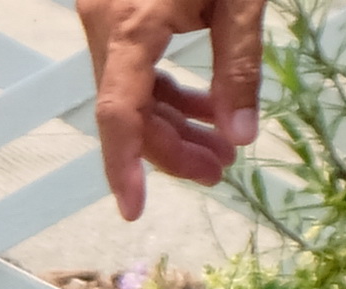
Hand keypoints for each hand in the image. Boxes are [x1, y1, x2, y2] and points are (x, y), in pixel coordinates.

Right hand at [81, 0, 264, 218]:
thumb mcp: (241, 2)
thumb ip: (239, 67)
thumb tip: (240, 137)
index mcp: (131, 26)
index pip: (118, 110)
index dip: (124, 166)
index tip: (134, 211)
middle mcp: (104, 27)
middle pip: (128, 109)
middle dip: (171, 148)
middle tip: (220, 171)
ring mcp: (106, 21)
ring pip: (130, 94)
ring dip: (173, 125)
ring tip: (222, 147)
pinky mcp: (117, 15)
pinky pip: (135, 69)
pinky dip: (168, 96)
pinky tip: (207, 110)